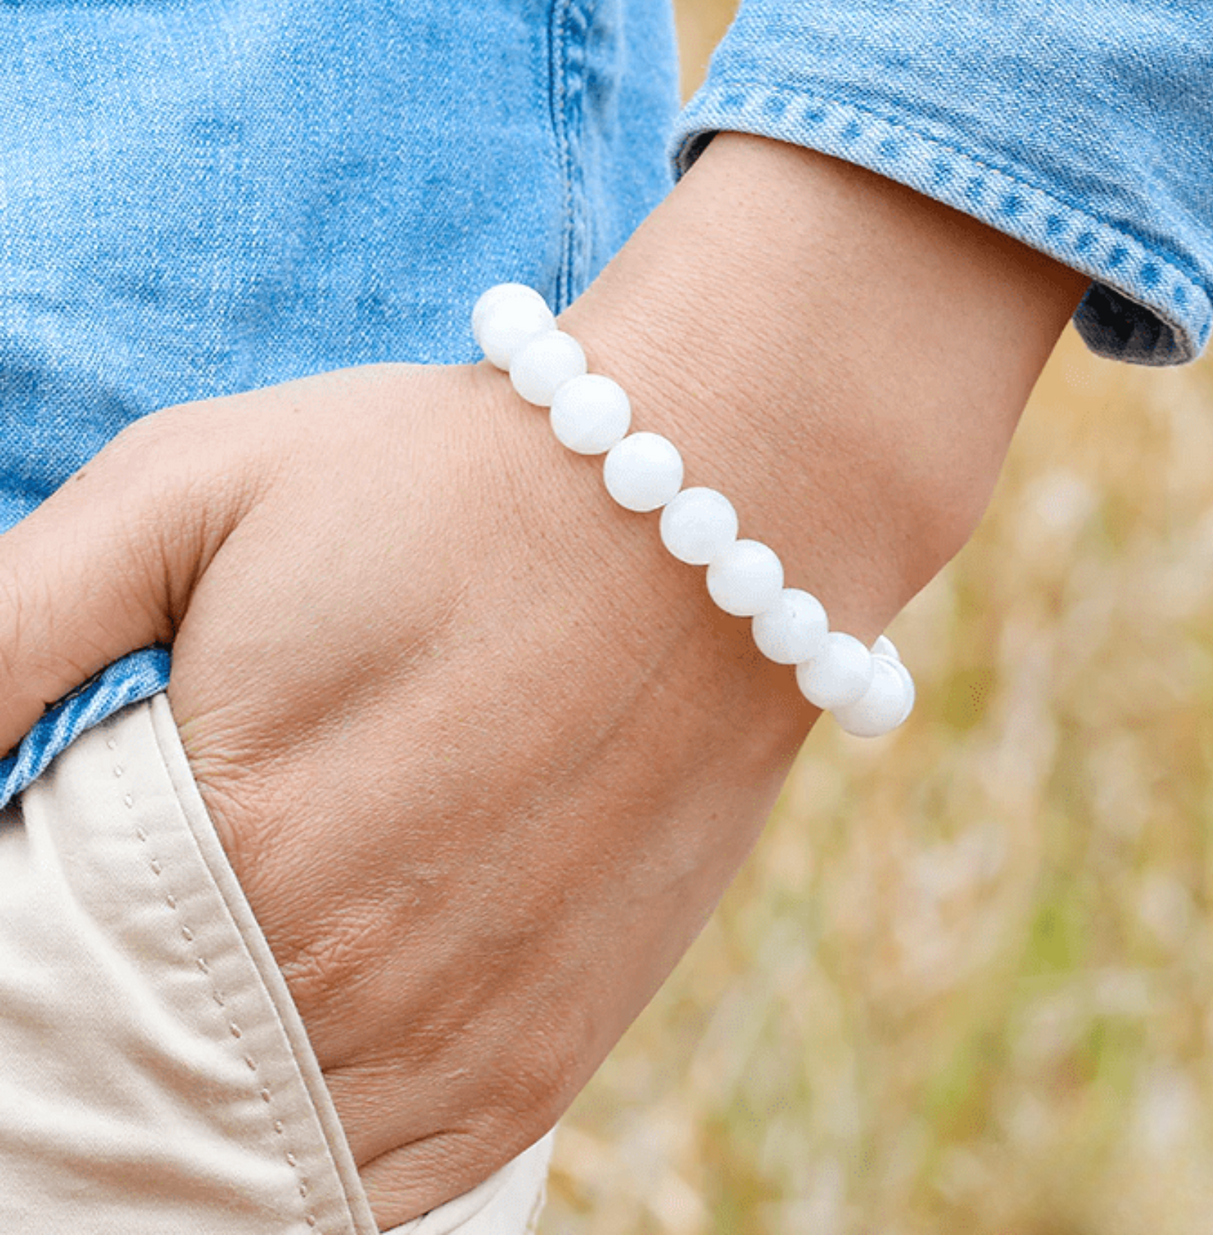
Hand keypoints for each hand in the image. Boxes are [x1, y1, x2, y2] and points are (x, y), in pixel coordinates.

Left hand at [0, 135, 1086, 1225]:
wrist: (712, 516)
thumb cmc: (446, 479)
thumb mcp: (196, 486)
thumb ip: (9, 626)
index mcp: (227, 838)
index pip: (19, 992)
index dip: (13, 953)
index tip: (45, 885)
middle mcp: (341, 977)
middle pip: (113, 1093)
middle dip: (69, 1044)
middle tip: (102, 952)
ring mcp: (456, 1037)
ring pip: (236, 1163)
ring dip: (174, 1116)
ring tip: (177, 1015)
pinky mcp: (544, 1057)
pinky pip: (374, 1194)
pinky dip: (292, 1162)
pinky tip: (279, 1073)